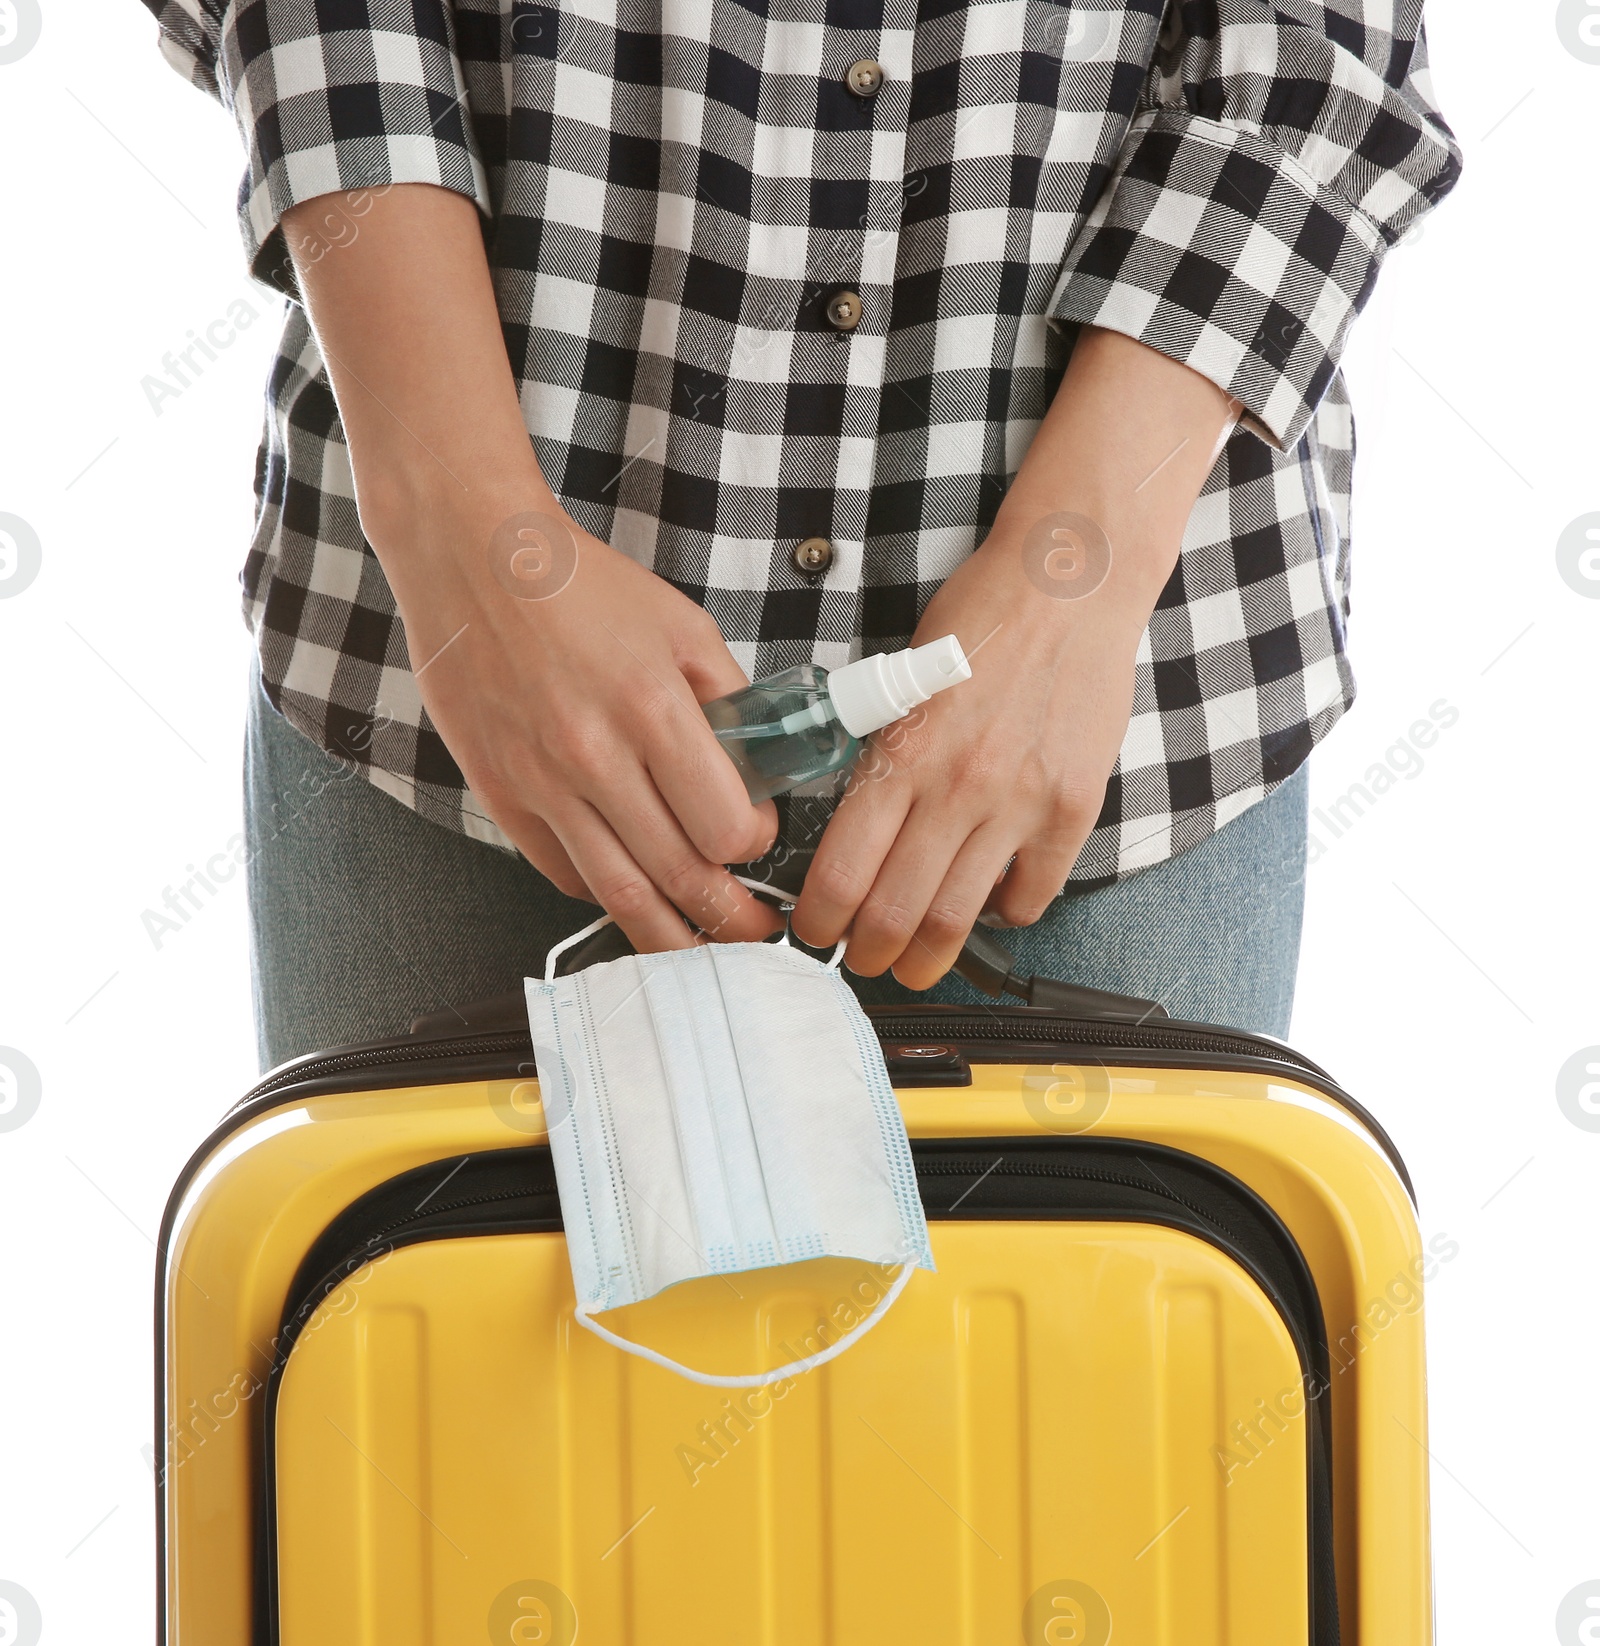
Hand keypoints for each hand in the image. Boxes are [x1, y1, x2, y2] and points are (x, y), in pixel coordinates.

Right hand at [279, 184, 781, 952]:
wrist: (473, 560)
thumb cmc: (583, 587)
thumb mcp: (682, 626)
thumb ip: (729, 701)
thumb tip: (763, 770)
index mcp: (650, 708)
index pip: (723, 825)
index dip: (754, 844)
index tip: (759, 837)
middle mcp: (593, 756)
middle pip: (678, 875)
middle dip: (730, 917)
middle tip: (757, 934)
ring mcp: (540, 783)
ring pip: (618, 893)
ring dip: (670, 936)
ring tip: (704, 950)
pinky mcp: (501, 796)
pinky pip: (562, 872)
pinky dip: (604, 893)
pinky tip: (633, 893)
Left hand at [789, 530, 1143, 985]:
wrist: (1070, 583)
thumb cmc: (980, 620)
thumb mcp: (901, 684)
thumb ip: (881, 757)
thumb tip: (857, 828)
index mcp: (901, 754)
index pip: (841, 872)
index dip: (820, 922)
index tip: (815, 933)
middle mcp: (956, 787)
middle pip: (895, 912)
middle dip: (867, 955)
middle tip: (861, 962)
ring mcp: (1019, 802)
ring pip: (960, 917)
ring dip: (928, 957)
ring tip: (915, 966)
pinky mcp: (1072, 807)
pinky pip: (1033, 894)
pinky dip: (1006, 915)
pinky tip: (990, 906)